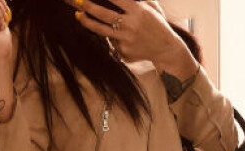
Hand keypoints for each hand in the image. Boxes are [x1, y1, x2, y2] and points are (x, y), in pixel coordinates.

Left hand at [69, 0, 185, 66]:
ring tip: (79, 15)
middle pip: (103, 14)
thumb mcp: (152, 7)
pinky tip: (118, 36)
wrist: (166, 49)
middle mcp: (131, 25)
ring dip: (87, 22)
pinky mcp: (124, 51)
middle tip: (78, 1)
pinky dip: (112, 37)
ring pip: (101, 30)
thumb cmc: (157, 25)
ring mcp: (126, 39)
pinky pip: (112, 42)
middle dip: (88, 6)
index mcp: (138, 11)